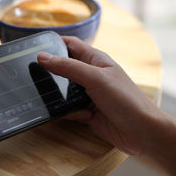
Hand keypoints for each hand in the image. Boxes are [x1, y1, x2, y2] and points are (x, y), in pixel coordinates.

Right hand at [37, 36, 161, 154]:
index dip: (53, 43)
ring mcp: (89, 95)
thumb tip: (42, 56)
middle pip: (63, 69)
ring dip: (58, 96)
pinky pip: (69, 110)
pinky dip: (69, 113)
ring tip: (52, 99)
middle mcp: (91, 76)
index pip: (70, 45)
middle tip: (32, 75)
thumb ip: (68, 67)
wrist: (142, 132)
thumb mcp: (96, 78)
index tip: (33, 46)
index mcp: (95, 60)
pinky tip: (82, 116)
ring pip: (63, 91)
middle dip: (51, 73)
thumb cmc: (126, 99)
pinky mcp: (87, 113)